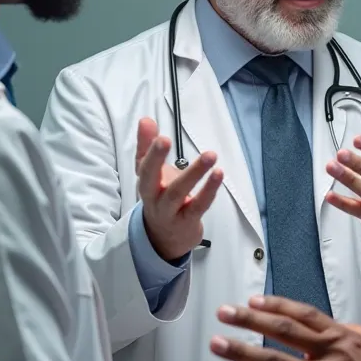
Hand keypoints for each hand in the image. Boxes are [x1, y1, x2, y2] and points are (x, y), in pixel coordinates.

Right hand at [136, 117, 223, 261]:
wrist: (164, 239)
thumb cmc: (159, 198)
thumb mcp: (151, 174)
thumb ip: (148, 147)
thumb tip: (146, 120)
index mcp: (145, 183)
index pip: (142, 165)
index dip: (147, 149)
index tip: (153, 129)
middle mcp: (153, 197)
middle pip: (150, 178)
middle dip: (156, 158)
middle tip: (165, 139)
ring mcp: (169, 211)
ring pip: (177, 192)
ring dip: (194, 172)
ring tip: (210, 155)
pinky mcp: (187, 221)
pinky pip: (198, 206)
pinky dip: (209, 190)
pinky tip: (219, 174)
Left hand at [210, 296, 360, 360]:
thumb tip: (353, 337)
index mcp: (345, 339)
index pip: (303, 315)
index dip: (277, 306)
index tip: (256, 301)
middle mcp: (327, 356)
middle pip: (280, 331)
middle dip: (249, 320)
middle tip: (225, 312)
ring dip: (241, 352)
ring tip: (217, 343)